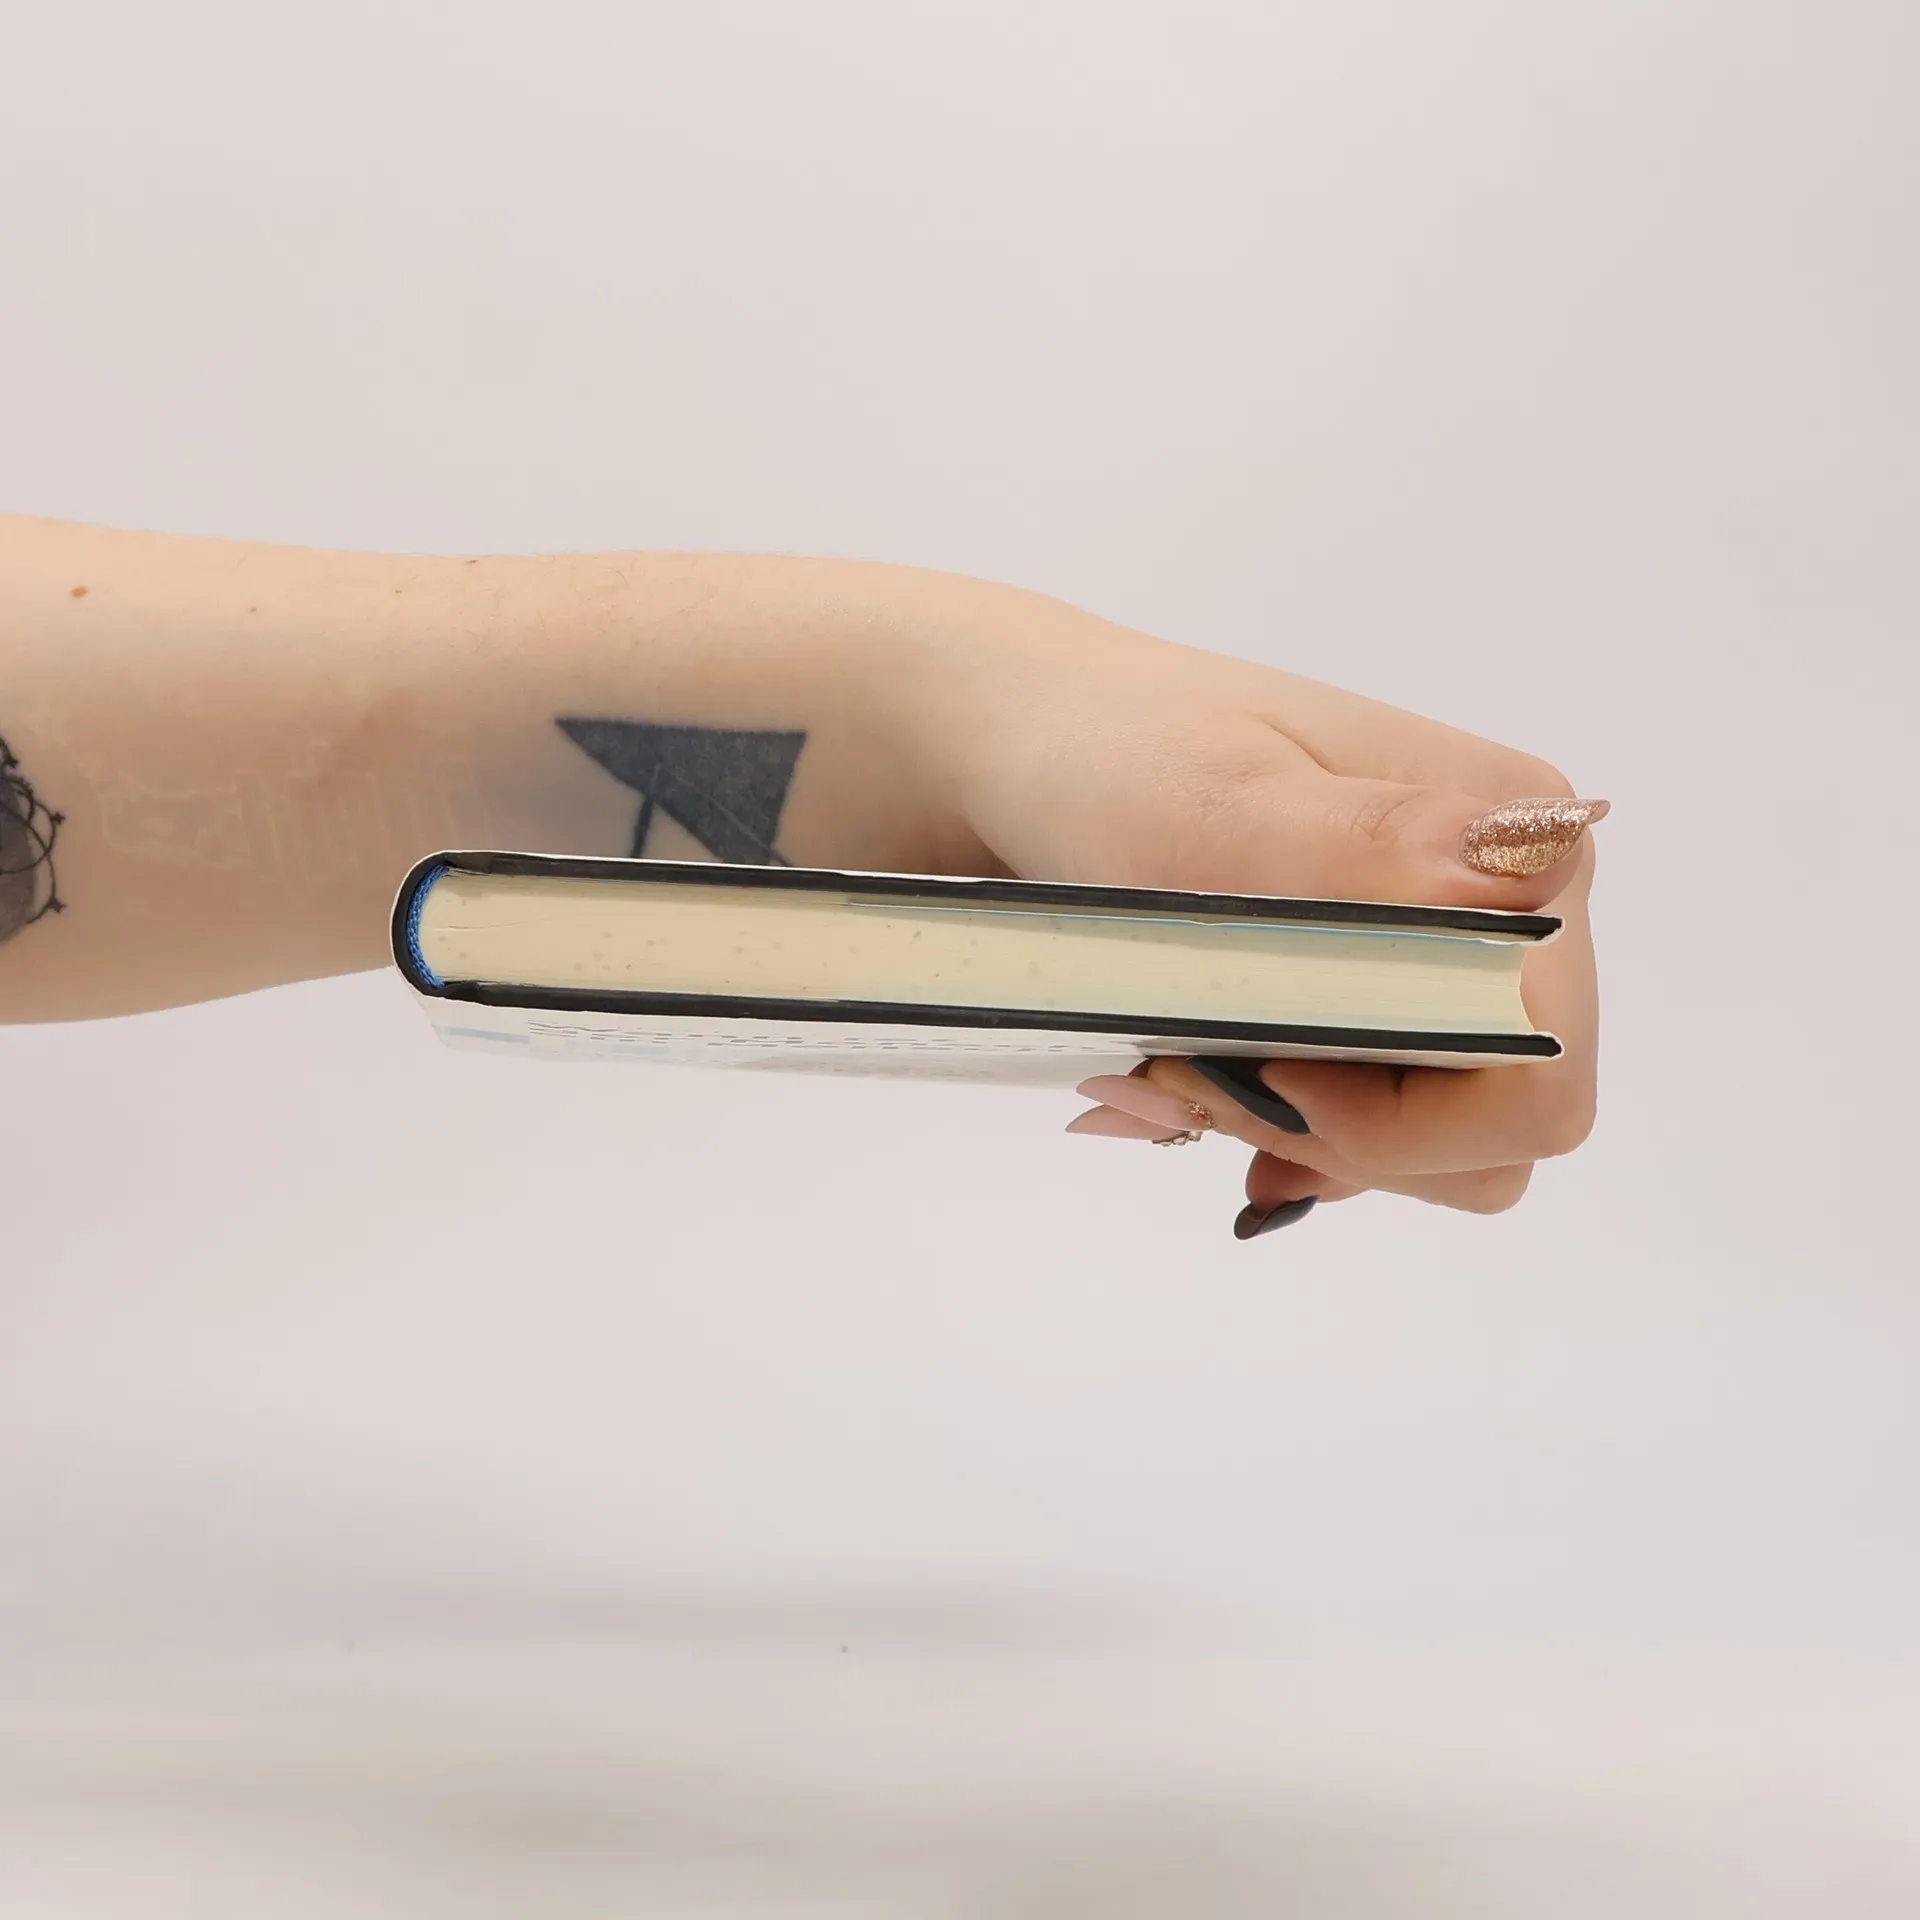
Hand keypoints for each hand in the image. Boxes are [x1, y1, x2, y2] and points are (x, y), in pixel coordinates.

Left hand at [892, 588, 1602, 1231]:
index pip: (1535, 1078)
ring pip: (1436, 1152)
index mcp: (1518, 844)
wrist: (1026, 755)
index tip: (1247, 1069)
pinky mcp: (1377, 1009)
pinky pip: (1372, 1135)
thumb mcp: (1212, 801)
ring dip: (1300, 1135)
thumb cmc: (1111, 756)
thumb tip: (1532, 857)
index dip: (1399, 1120)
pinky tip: (1189, 1080)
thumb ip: (1367, 847)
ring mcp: (1445, 967)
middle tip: (1185, 1073)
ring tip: (1170, 1064)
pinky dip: (1279, 1129)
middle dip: (1341, 1135)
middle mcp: (1506, 912)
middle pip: (1494, 1136)